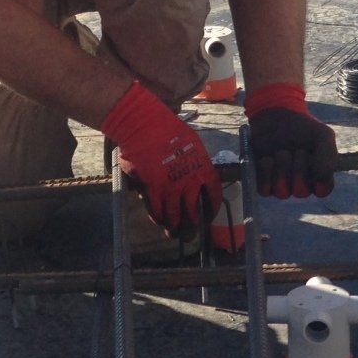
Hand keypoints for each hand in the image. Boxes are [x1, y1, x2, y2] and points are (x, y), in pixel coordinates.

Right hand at [101, 82, 221, 233]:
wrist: (144, 124)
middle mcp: (189, 182)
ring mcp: (170, 187)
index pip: (213, 196)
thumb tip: (196, 177)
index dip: (212, 209)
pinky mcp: (152, 188)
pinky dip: (158, 218)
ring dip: (174, 227)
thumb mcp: (192, 144)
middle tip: (190, 232)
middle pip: (194, 213)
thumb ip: (196, 163)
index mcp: (203, 169)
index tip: (209, 216)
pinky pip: (156, 211)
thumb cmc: (168, 129)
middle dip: (192, 225)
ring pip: (174, 216)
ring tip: (174, 232)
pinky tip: (159, 219)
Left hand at [244, 84, 336, 198]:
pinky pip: (265, 190)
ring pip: (282, 193)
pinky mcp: (264, 183)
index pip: (322, 190)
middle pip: (301, 192)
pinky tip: (268, 158)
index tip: (314, 157)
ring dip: (281, 169)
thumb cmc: (302, 127)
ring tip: (281, 152)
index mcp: (318, 176)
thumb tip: (322, 178)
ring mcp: (282, 185)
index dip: (318, 176)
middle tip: (297, 150)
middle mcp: (301, 184)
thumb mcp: (323, 135)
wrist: (275, 115)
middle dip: (298, 169)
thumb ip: (328, 156)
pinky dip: (266, 173)